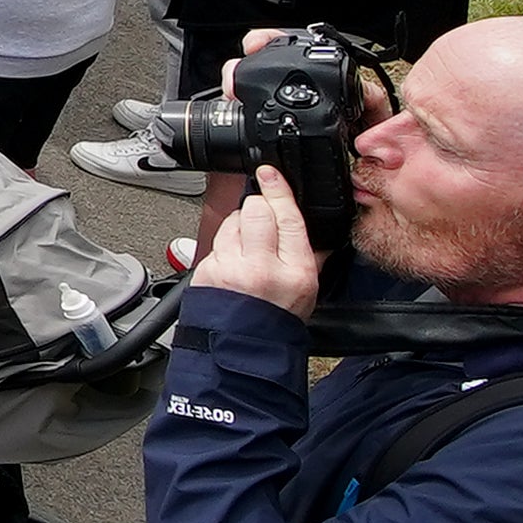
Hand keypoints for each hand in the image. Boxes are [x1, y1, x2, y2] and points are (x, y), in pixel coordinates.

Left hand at [187, 166, 325, 319]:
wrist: (244, 349)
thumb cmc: (277, 322)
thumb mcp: (308, 290)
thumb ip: (311, 255)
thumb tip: (314, 226)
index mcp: (295, 271)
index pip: (287, 217)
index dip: (278, 189)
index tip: (271, 173)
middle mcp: (262, 268)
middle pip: (256, 211)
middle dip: (258, 206)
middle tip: (262, 218)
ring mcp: (231, 269)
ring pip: (232, 222)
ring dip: (240, 225)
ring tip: (248, 249)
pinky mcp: (207, 271)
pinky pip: (216, 241)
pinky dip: (225, 245)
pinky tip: (233, 263)